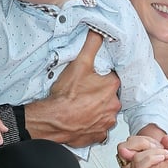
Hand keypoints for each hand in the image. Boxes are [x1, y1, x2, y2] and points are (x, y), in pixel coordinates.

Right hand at [26, 30, 119, 146]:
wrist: (53, 120)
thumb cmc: (66, 95)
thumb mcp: (79, 63)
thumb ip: (91, 45)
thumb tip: (99, 32)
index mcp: (112, 87)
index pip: (111, 78)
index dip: (100, 78)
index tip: (89, 80)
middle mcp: (114, 105)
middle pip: (109, 96)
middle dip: (99, 95)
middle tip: (83, 93)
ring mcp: (107, 122)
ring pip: (105, 113)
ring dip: (96, 110)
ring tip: (81, 107)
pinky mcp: (98, 135)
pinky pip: (98, 129)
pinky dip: (92, 125)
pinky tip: (82, 119)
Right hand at [117, 134, 167, 167]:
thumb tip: (166, 138)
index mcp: (133, 156)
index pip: (129, 141)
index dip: (146, 142)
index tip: (160, 148)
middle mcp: (128, 167)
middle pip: (134, 151)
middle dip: (155, 153)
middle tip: (165, 158)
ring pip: (140, 163)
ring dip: (160, 167)